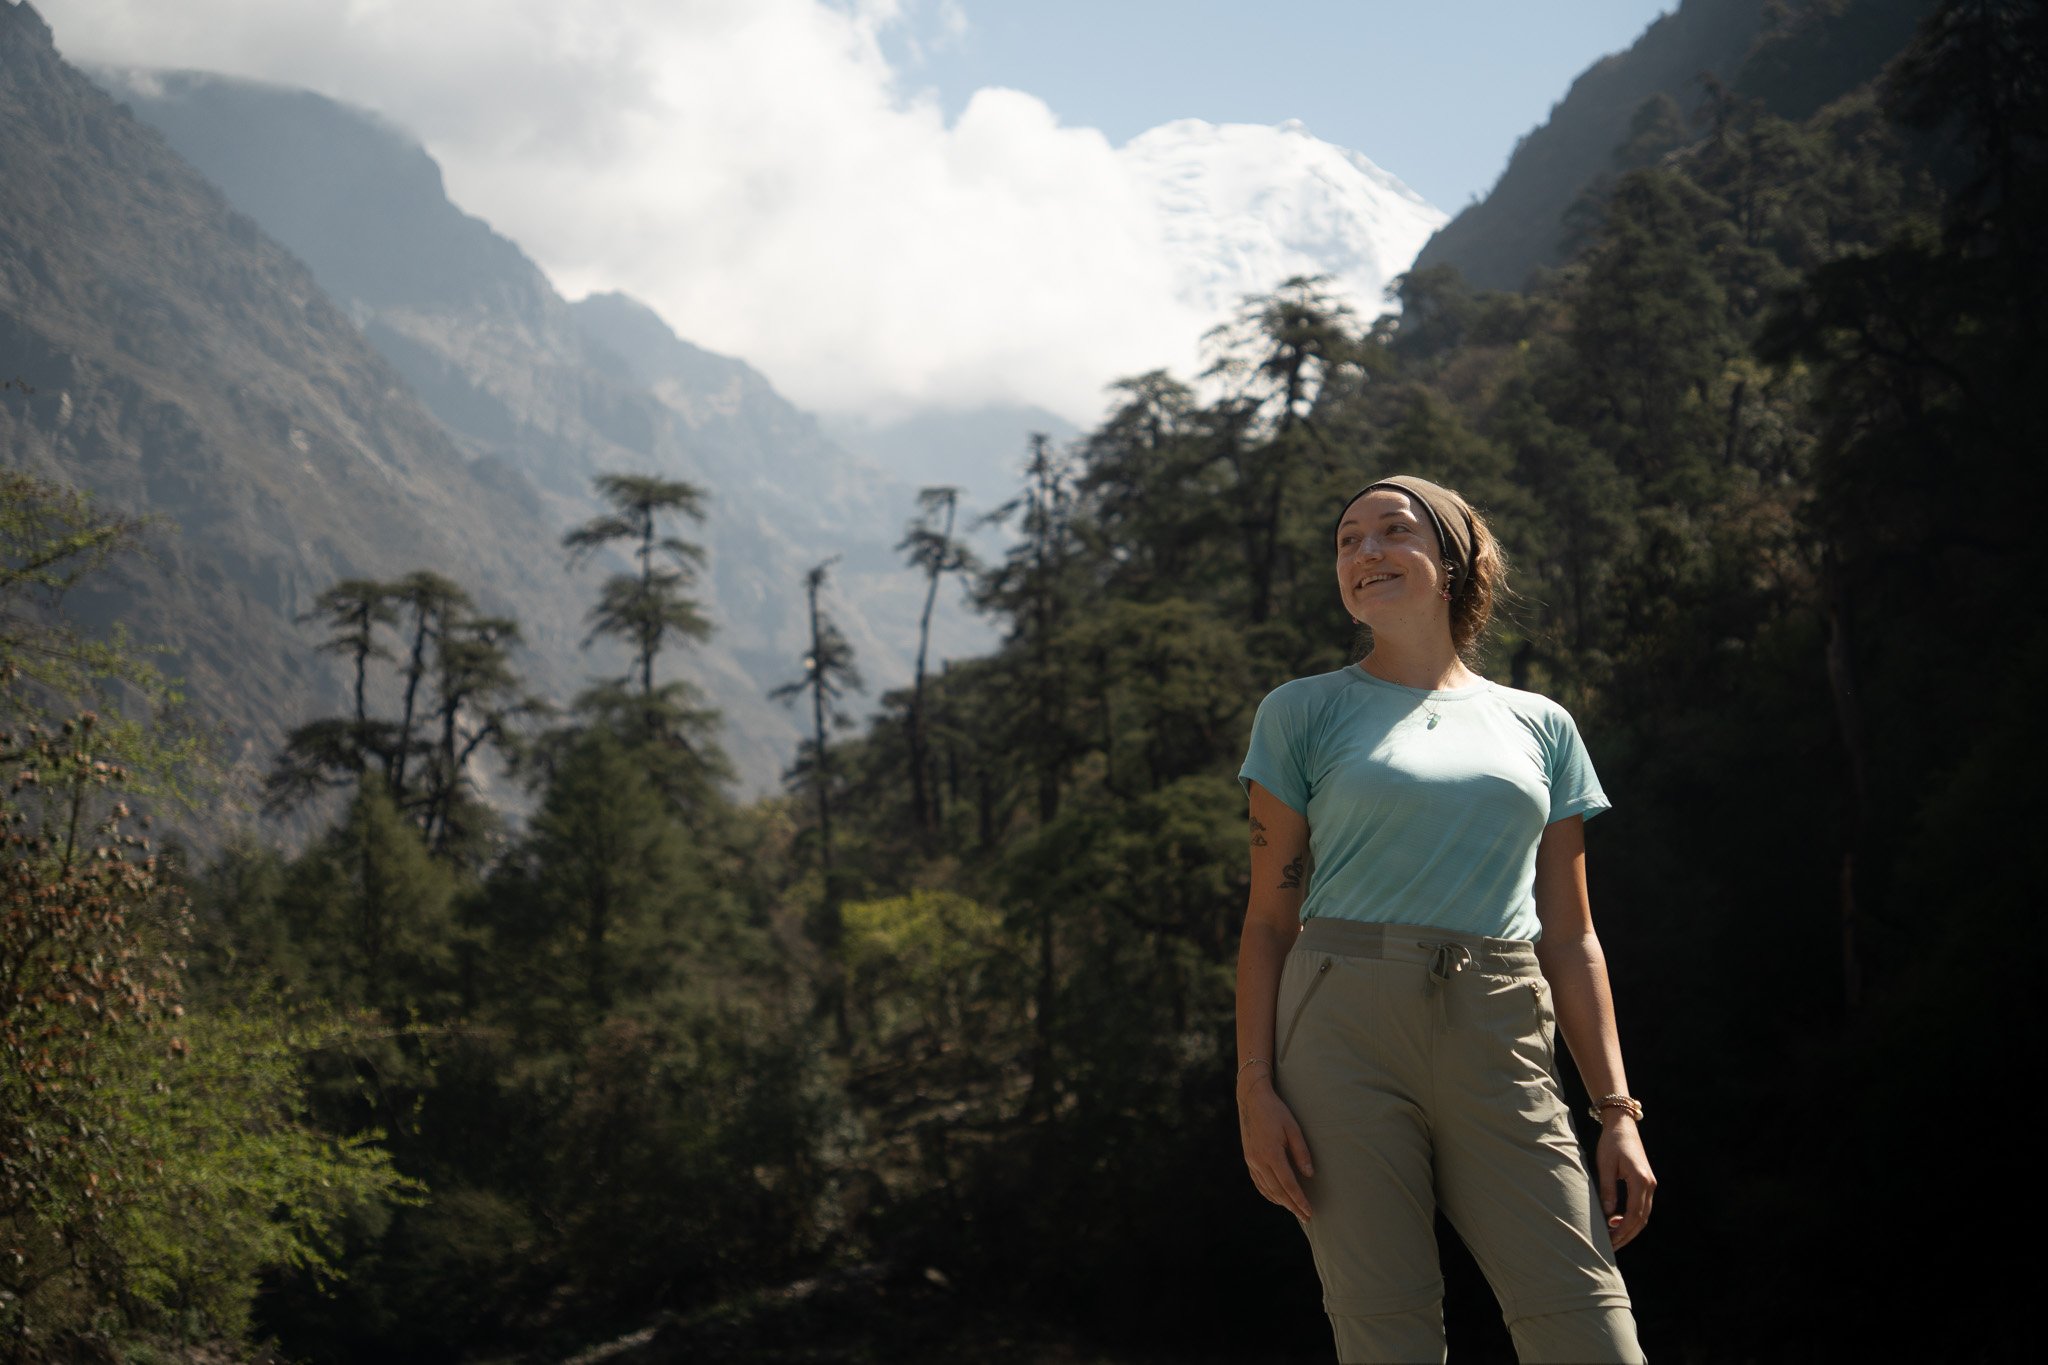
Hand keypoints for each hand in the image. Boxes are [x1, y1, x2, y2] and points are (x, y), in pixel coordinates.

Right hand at [1237, 1074, 1313, 1220]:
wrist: (1251, 1099)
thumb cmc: (1275, 1111)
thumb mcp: (1293, 1128)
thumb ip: (1301, 1152)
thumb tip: (1309, 1175)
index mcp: (1271, 1154)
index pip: (1288, 1184)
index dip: (1299, 1200)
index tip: (1309, 1211)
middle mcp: (1258, 1161)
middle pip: (1277, 1191)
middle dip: (1292, 1206)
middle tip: (1306, 1218)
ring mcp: (1251, 1161)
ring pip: (1266, 1189)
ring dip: (1281, 1202)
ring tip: (1294, 1210)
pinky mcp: (1248, 1158)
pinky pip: (1258, 1182)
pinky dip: (1268, 1193)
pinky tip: (1276, 1198)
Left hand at [1595, 1114, 1654, 1249]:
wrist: (1623, 1125)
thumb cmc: (1611, 1143)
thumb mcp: (1605, 1165)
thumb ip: (1607, 1190)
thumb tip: (1608, 1215)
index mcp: (1640, 1180)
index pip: (1634, 1214)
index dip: (1622, 1230)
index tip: (1609, 1241)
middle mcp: (1650, 1184)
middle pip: (1641, 1219)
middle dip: (1626, 1234)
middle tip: (1610, 1247)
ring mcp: (1650, 1184)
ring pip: (1643, 1215)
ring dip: (1630, 1228)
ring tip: (1613, 1239)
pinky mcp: (1646, 1182)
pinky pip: (1641, 1206)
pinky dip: (1632, 1218)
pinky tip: (1617, 1222)